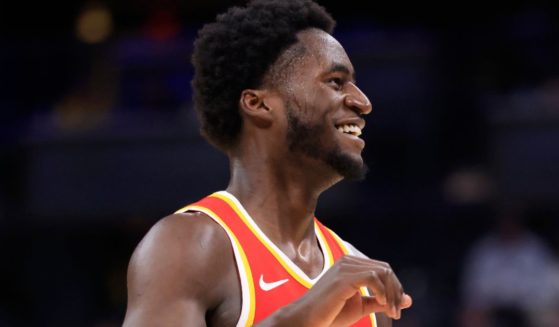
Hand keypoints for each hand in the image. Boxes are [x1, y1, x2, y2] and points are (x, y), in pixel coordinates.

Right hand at [287, 255, 412, 325]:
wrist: (307, 320)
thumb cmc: (330, 314)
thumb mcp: (361, 307)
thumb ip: (382, 301)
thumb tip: (408, 300)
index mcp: (351, 265)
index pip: (383, 269)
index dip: (395, 288)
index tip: (396, 309)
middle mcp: (348, 261)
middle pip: (385, 269)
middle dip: (396, 290)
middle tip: (396, 312)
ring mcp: (345, 267)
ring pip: (382, 272)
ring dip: (391, 293)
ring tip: (390, 311)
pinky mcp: (343, 277)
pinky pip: (372, 277)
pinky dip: (382, 291)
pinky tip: (381, 303)